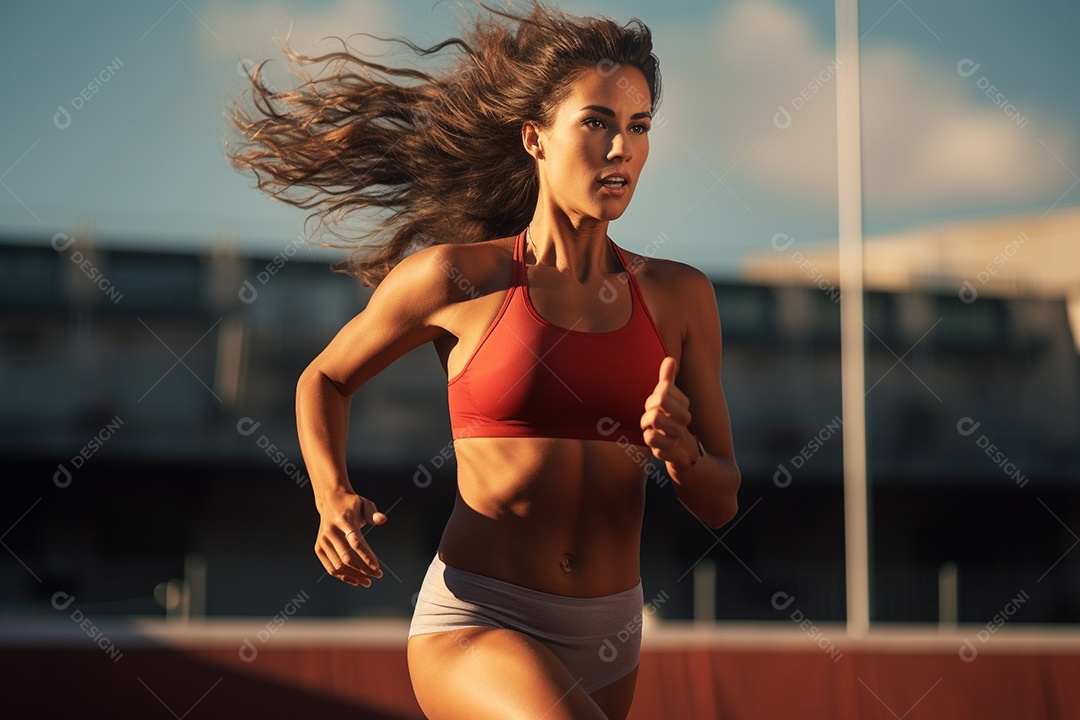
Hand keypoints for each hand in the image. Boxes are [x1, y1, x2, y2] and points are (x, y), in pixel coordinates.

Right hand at [314, 493, 387, 586]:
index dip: (366, 557)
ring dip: (354, 575)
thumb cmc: (351, 504)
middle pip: (347, 557)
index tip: (377, 568)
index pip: (355, 542)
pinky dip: (343, 576)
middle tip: (378, 575)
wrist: (330, 500)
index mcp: (343, 520)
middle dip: (363, 569)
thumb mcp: (365, 503)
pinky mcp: (319, 547)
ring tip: (368, 581)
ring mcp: (323, 540)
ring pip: (338, 565)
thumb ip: (374, 513)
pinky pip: (330, 567)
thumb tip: (383, 520)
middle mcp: (330, 531)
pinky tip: (355, 580)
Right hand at [641, 356, 701, 473]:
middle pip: (658, 399)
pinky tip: (675, 444)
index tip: (686, 408)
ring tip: (680, 434)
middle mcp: (648, 415)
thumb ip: (669, 380)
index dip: (680, 399)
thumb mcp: (677, 400)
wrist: (683, 449)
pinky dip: (669, 441)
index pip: (664, 389)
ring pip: (654, 417)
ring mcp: (648, 431)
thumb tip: (669, 359)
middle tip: (686, 421)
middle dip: (678, 410)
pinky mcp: (651, 448)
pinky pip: (652, 438)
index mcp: (654, 402)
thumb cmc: (677, 423)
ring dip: (675, 426)